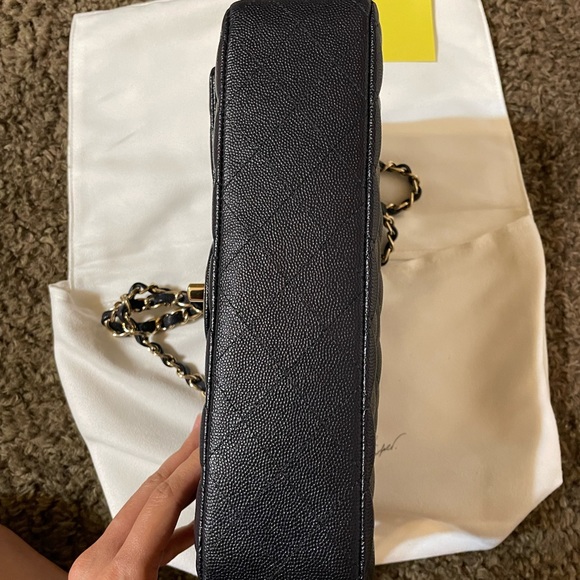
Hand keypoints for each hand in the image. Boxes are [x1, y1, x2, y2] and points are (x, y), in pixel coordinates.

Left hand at [69, 413, 202, 579]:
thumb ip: (194, 569)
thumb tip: (236, 558)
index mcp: (121, 571)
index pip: (164, 499)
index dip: (191, 465)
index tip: (209, 442)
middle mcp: (100, 562)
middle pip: (149, 492)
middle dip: (180, 457)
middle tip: (199, 430)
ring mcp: (95, 565)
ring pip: (142, 508)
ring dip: (174, 483)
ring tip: (196, 461)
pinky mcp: (100, 572)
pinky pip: (139, 536)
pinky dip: (166, 522)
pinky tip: (189, 520)